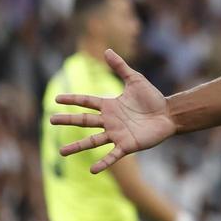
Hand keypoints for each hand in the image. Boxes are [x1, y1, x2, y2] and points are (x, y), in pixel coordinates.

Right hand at [51, 49, 176, 173]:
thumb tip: (106, 50)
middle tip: (51, 120)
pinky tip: (92, 170)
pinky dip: (103, 163)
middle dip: (68, 120)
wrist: (169, 114)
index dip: (72, 99)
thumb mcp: (135, 80)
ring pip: (92, 140)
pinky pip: (112, 155)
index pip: (86, 102)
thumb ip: (120, 67)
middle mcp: (109, 120)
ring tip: (61, 152)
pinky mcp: (127, 145)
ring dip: (77, 147)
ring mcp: (116, 134)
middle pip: (84, 121)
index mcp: (109, 105)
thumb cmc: (153, 98)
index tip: (56, 99)